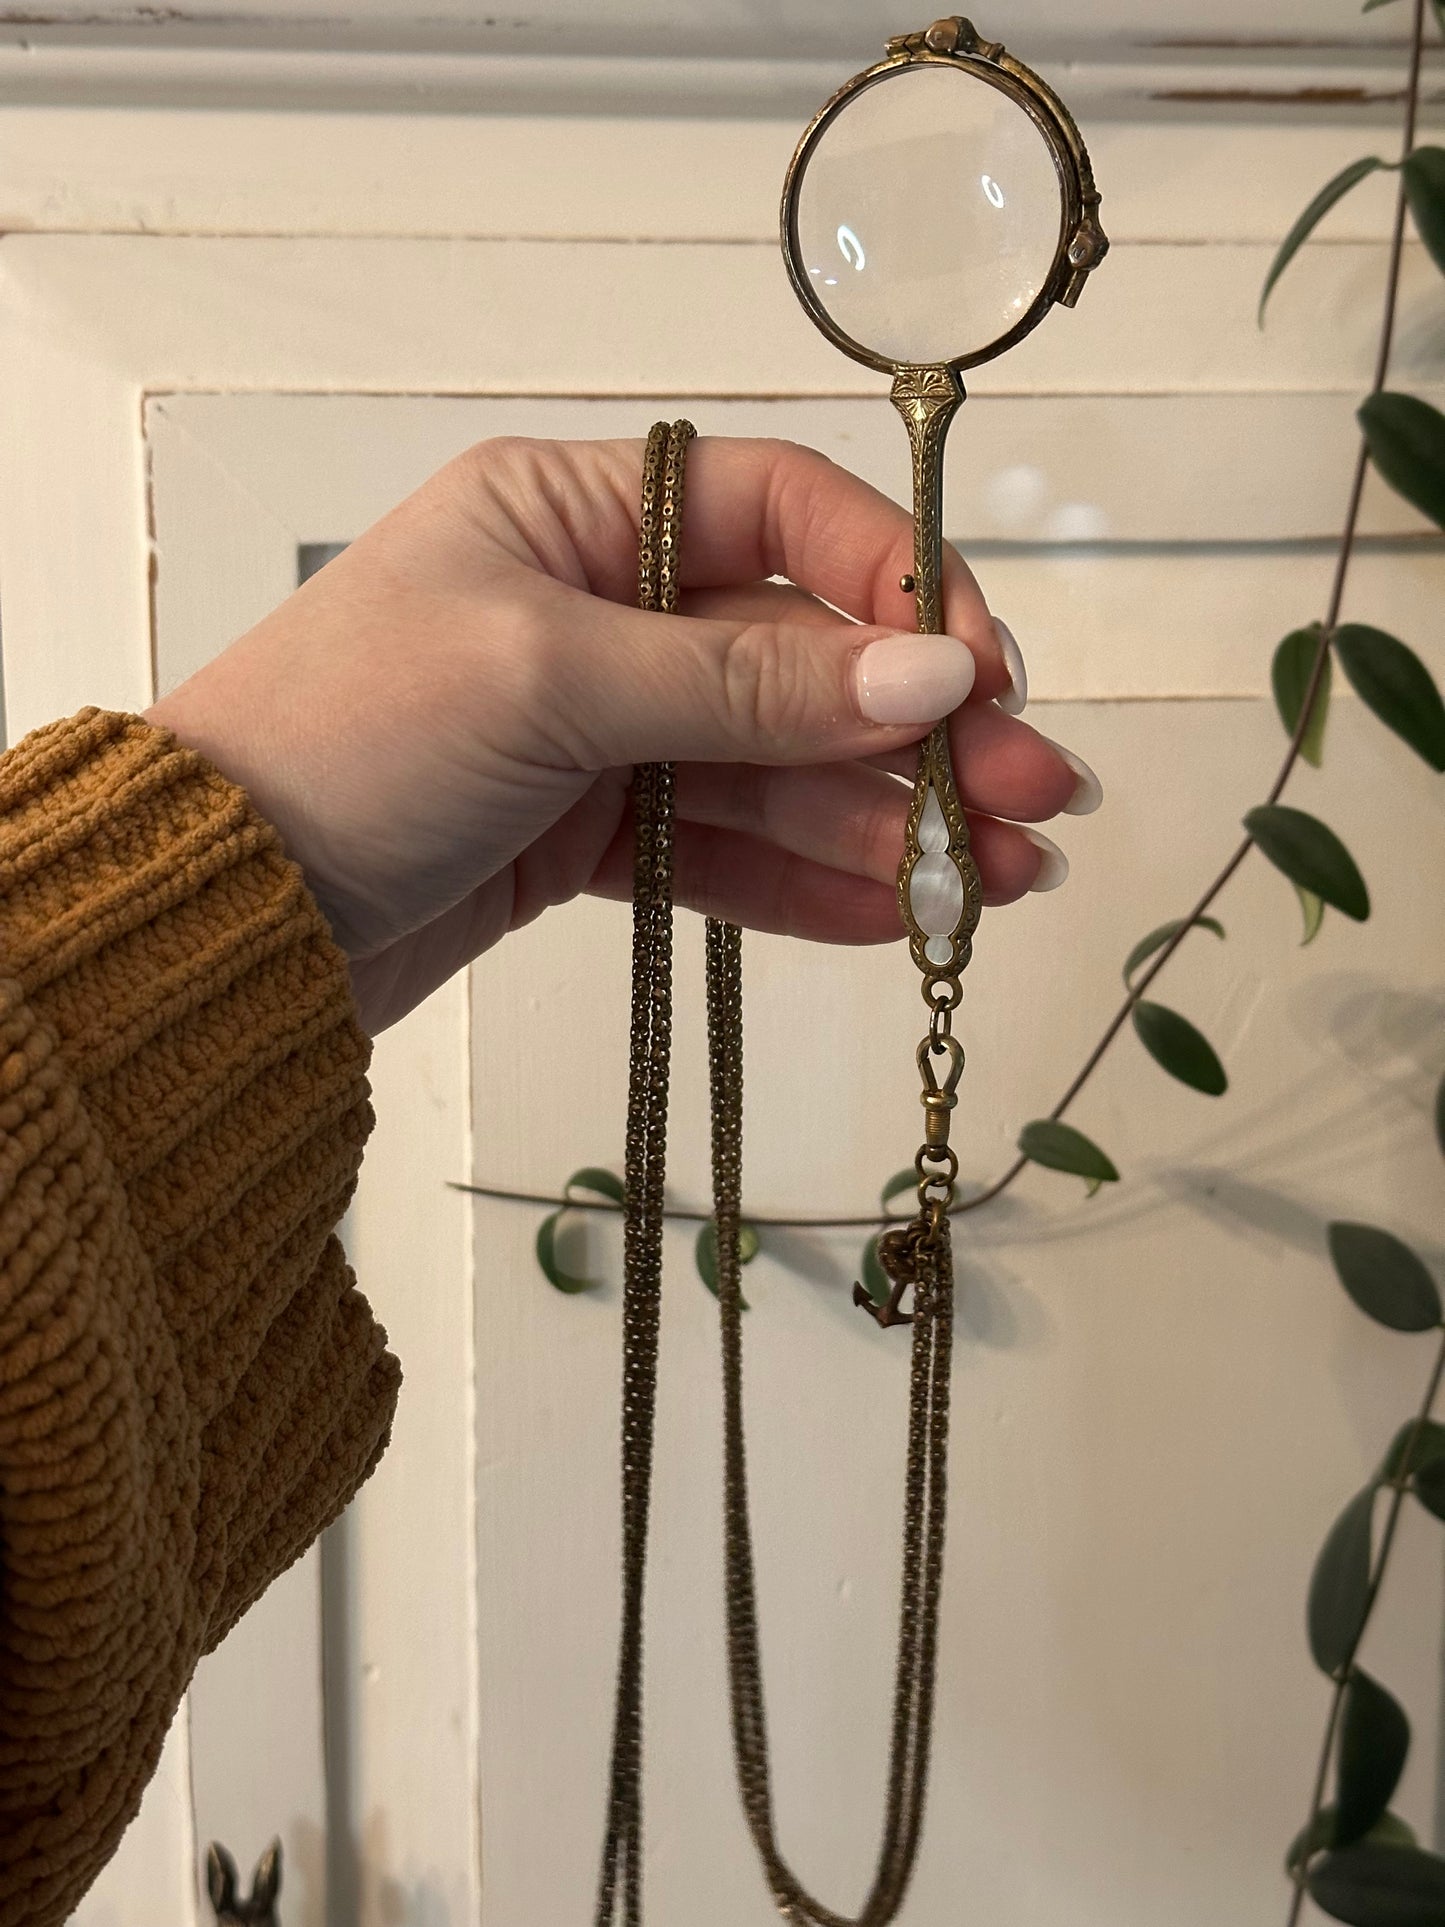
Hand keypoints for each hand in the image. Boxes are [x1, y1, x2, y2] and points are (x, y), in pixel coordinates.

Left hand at [146, 436, 1099, 1034]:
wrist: (227, 912)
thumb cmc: (346, 740)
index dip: (896, 583)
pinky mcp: (595, 838)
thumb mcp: (553, 679)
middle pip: (802, 659)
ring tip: (998, 885)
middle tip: (1036, 799)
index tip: (982, 668)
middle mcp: (602, 611)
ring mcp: (604, 731)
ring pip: (781, 770)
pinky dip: (813, 884)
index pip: (780, 515)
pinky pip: (730, 852)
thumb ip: (746, 683)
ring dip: (891, 824)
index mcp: (576, 514)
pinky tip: (901, 917)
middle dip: (923, 731)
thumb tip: (929, 673)